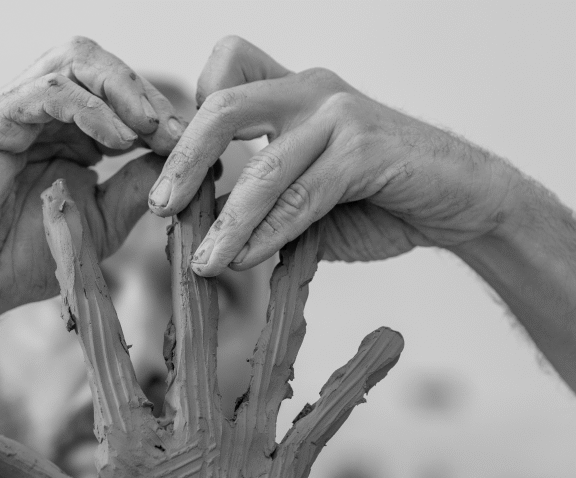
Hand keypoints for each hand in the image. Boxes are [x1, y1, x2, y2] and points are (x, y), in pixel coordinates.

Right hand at [0, 37, 184, 323]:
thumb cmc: (20, 258)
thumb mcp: (99, 222)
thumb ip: (134, 188)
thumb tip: (178, 160)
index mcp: (62, 132)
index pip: (113, 92)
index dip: (155, 110)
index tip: (191, 141)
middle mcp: (37, 113)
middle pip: (94, 62)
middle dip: (141, 90)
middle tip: (175, 128)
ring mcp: (12, 112)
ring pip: (71, 62)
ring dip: (122, 91)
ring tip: (152, 128)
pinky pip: (46, 94)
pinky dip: (90, 109)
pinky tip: (119, 140)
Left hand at [148, 36, 516, 275]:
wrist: (459, 202)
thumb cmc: (378, 199)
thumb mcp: (306, 197)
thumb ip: (260, 204)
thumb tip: (200, 234)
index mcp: (291, 93)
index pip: (224, 71)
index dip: (187, 115)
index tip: (168, 167)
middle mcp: (311, 90)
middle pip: (224, 106)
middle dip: (183, 160)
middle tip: (160, 207)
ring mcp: (339, 115)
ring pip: (263, 167)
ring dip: (226, 223)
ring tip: (201, 262)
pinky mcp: (365, 149)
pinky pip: (302, 196)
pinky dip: (269, 234)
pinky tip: (245, 260)